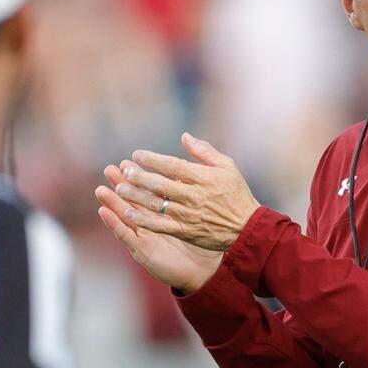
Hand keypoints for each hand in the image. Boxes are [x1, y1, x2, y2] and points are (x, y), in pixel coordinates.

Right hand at [95, 165, 222, 293]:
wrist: (205, 271)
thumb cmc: (204, 243)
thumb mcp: (199, 213)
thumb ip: (192, 193)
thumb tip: (187, 172)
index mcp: (163, 213)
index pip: (149, 190)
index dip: (139, 176)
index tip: (130, 161)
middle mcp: (151, 223)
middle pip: (133, 201)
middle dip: (121, 185)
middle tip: (110, 169)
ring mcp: (144, 236)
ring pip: (125, 216)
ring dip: (112, 203)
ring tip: (100, 189)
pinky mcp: (142, 250)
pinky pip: (126, 236)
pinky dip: (114, 223)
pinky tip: (103, 211)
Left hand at [112, 133, 260, 250]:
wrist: (247, 228)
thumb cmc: (237, 194)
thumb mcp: (227, 166)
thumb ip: (204, 151)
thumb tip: (184, 136)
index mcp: (203, 178)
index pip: (172, 166)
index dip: (152, 159)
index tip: (137, 155)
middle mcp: (193, 196)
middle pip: (160, 185)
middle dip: (140, 177)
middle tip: (126, 171)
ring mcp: (188, 215)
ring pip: (157, 204)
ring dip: (137, 196)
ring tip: (121, 189)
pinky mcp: (185, 231)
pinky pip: (160, 225)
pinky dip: (144, 219)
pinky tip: (129, 213)